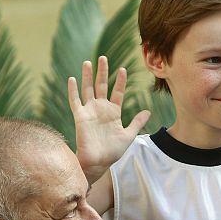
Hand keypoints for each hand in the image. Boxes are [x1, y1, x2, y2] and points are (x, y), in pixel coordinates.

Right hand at [67, 56, 150, 182]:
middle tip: (103, 58)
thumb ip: (137, 122)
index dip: (120, 81)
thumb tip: (148, 112)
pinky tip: (72, 79)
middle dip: (103, 72)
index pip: (117, 92)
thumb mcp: (128, 135)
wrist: (99, 162)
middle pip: (101, 86)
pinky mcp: (80, 117)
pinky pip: (75, 101)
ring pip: (88, 89)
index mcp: (113, 112)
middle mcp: (101, 109)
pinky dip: (73, 91)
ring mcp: (90, 111)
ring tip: (88, 62)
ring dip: (87, 76)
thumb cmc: (113, 151)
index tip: (123, 69)